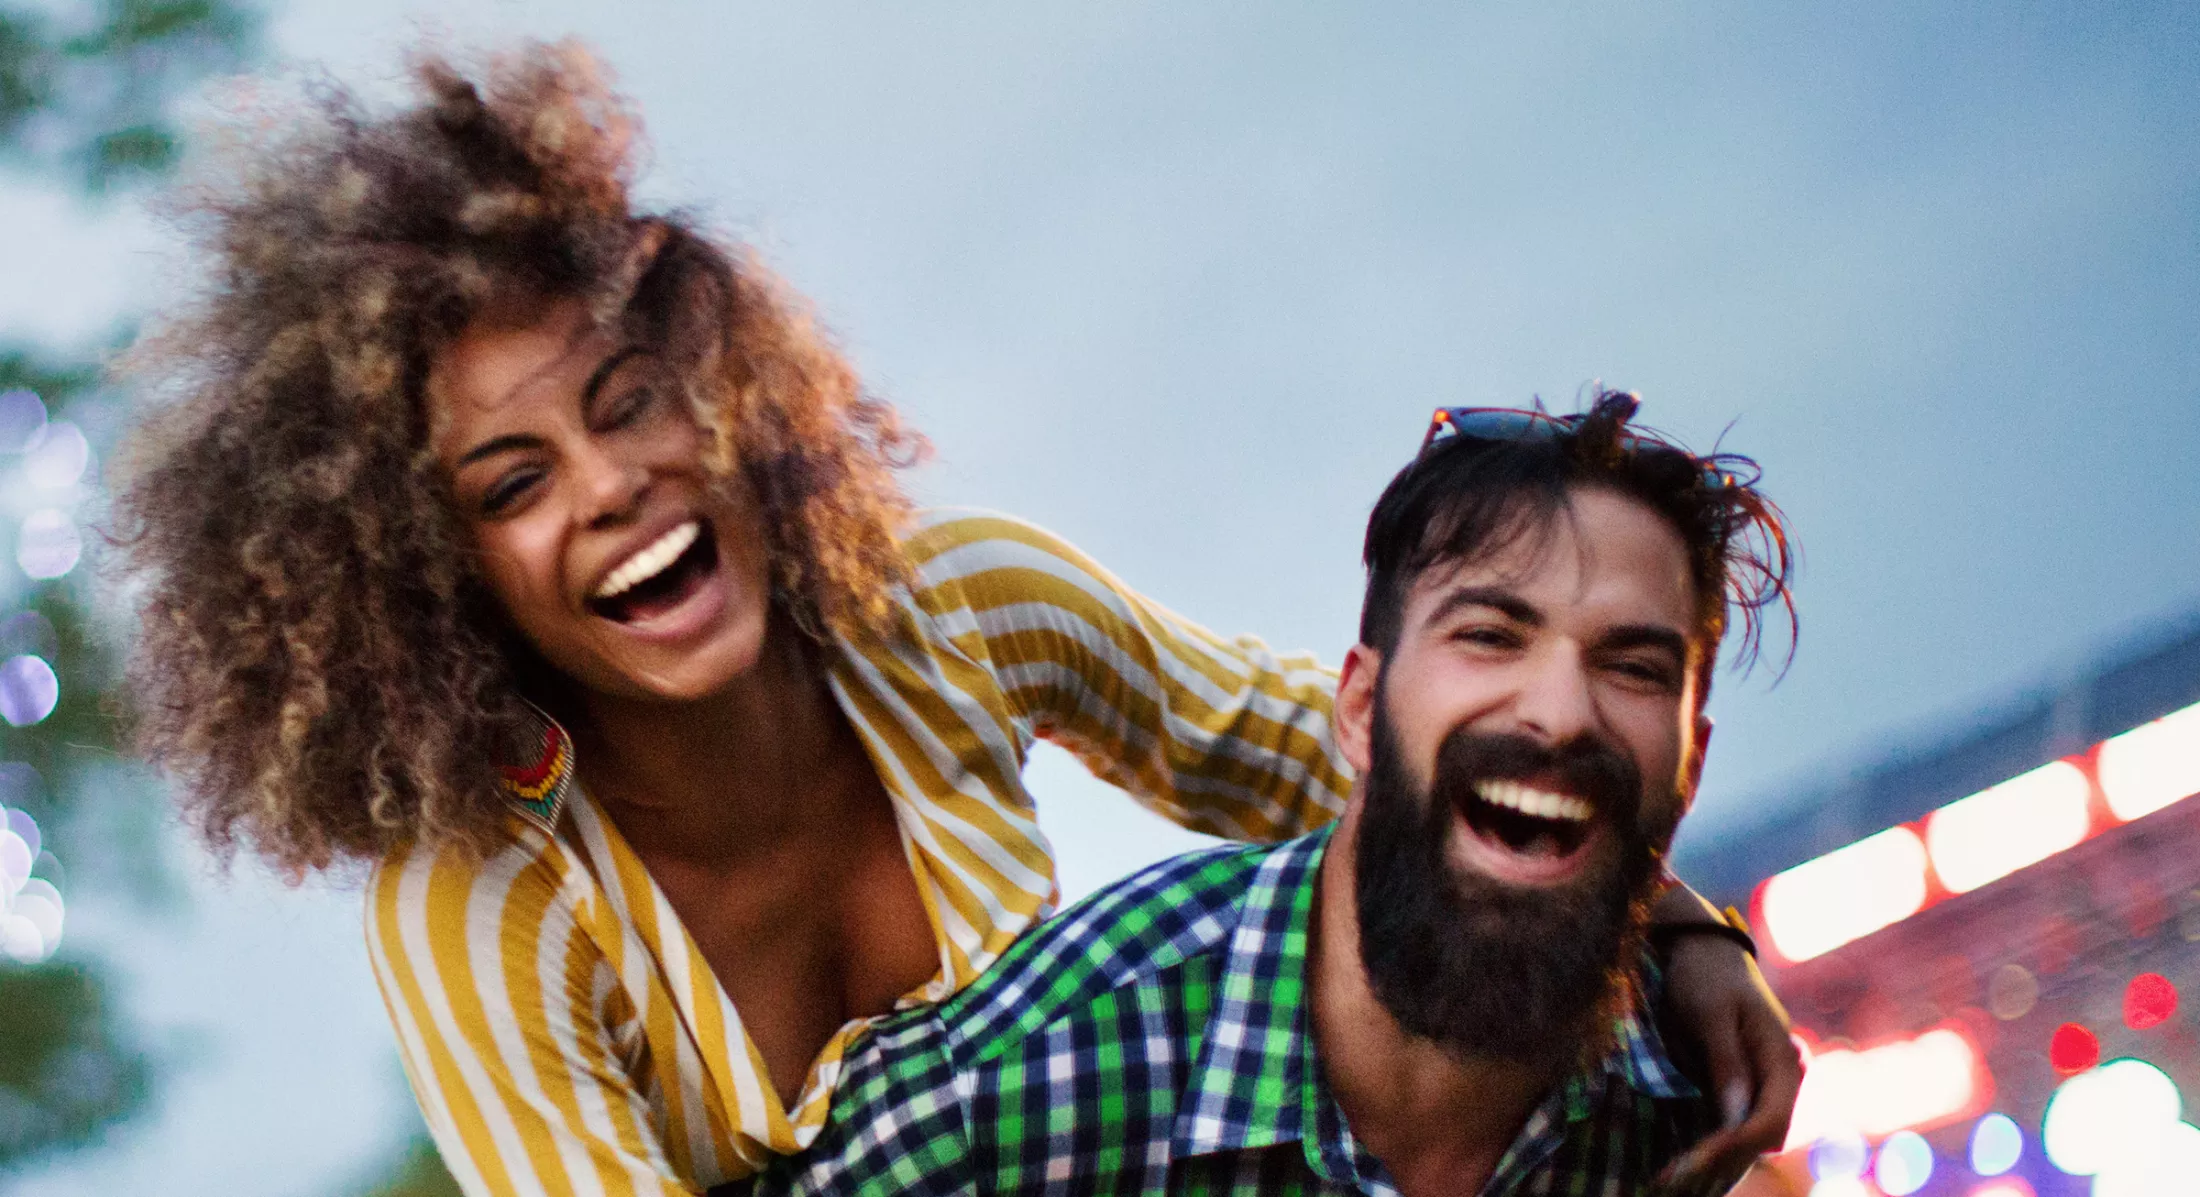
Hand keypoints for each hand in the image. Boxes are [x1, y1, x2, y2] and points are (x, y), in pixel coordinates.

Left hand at [1653, 931, 1802, 1191]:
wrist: (1700, 948)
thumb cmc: (1705, 975)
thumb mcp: (1711, 1015)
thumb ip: (1726, 1063)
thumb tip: (1736, 1115)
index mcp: (1780, 1059)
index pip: (1770, 1122)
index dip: (1734, 1148)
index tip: (1694, 1162)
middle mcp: (1779, 1077)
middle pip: (1762, 1138)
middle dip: (1720, 1162)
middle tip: (1670, 1178)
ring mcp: (1761, 1083)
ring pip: (1748, 1138)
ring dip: (1714, 1159)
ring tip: (1668, 1176)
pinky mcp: (1740, 1084)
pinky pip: (1732, 1123)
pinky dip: (1710, 1142)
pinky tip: (1678, 1158)